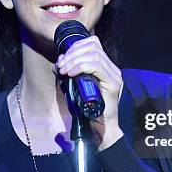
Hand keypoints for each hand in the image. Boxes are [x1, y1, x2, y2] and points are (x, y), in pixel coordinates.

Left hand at [55, 36, 123, 150]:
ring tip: (64, 71)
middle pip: (93, 46)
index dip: (76, 46)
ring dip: (74, 60)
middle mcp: (112, 68)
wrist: (101, 128)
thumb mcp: (75, 87)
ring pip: (94, 55)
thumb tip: (57, 63)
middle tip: (61, 65)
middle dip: (73, 53)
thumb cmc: (88, 109)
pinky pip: (96, 66)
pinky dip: (80, 67)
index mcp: (106, 67)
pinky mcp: (113, 84)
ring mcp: (114, 75)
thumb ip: (69, 74)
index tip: (63, 59)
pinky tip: (71, 74)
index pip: (94, 44)